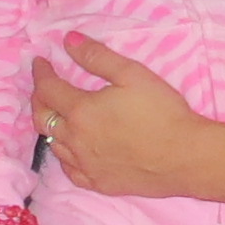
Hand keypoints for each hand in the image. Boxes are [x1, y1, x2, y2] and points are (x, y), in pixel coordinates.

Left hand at [32, 35, 208, 196]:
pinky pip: (69, 170)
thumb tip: (69, 41)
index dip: (41, 73)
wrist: (185, 157)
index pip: (48, 89)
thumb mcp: (132, 74)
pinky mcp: (98, 183)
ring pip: (53, 145)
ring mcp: (85, 165)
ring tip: (56, 114)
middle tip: (44, 87)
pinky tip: (70, 149)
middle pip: (43, 118)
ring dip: (49, 126)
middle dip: (39, 99)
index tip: (40, 62)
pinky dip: (64, 154)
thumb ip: (97, 56)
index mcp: (81, 110)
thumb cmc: (162, 112)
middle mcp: (75, 140)